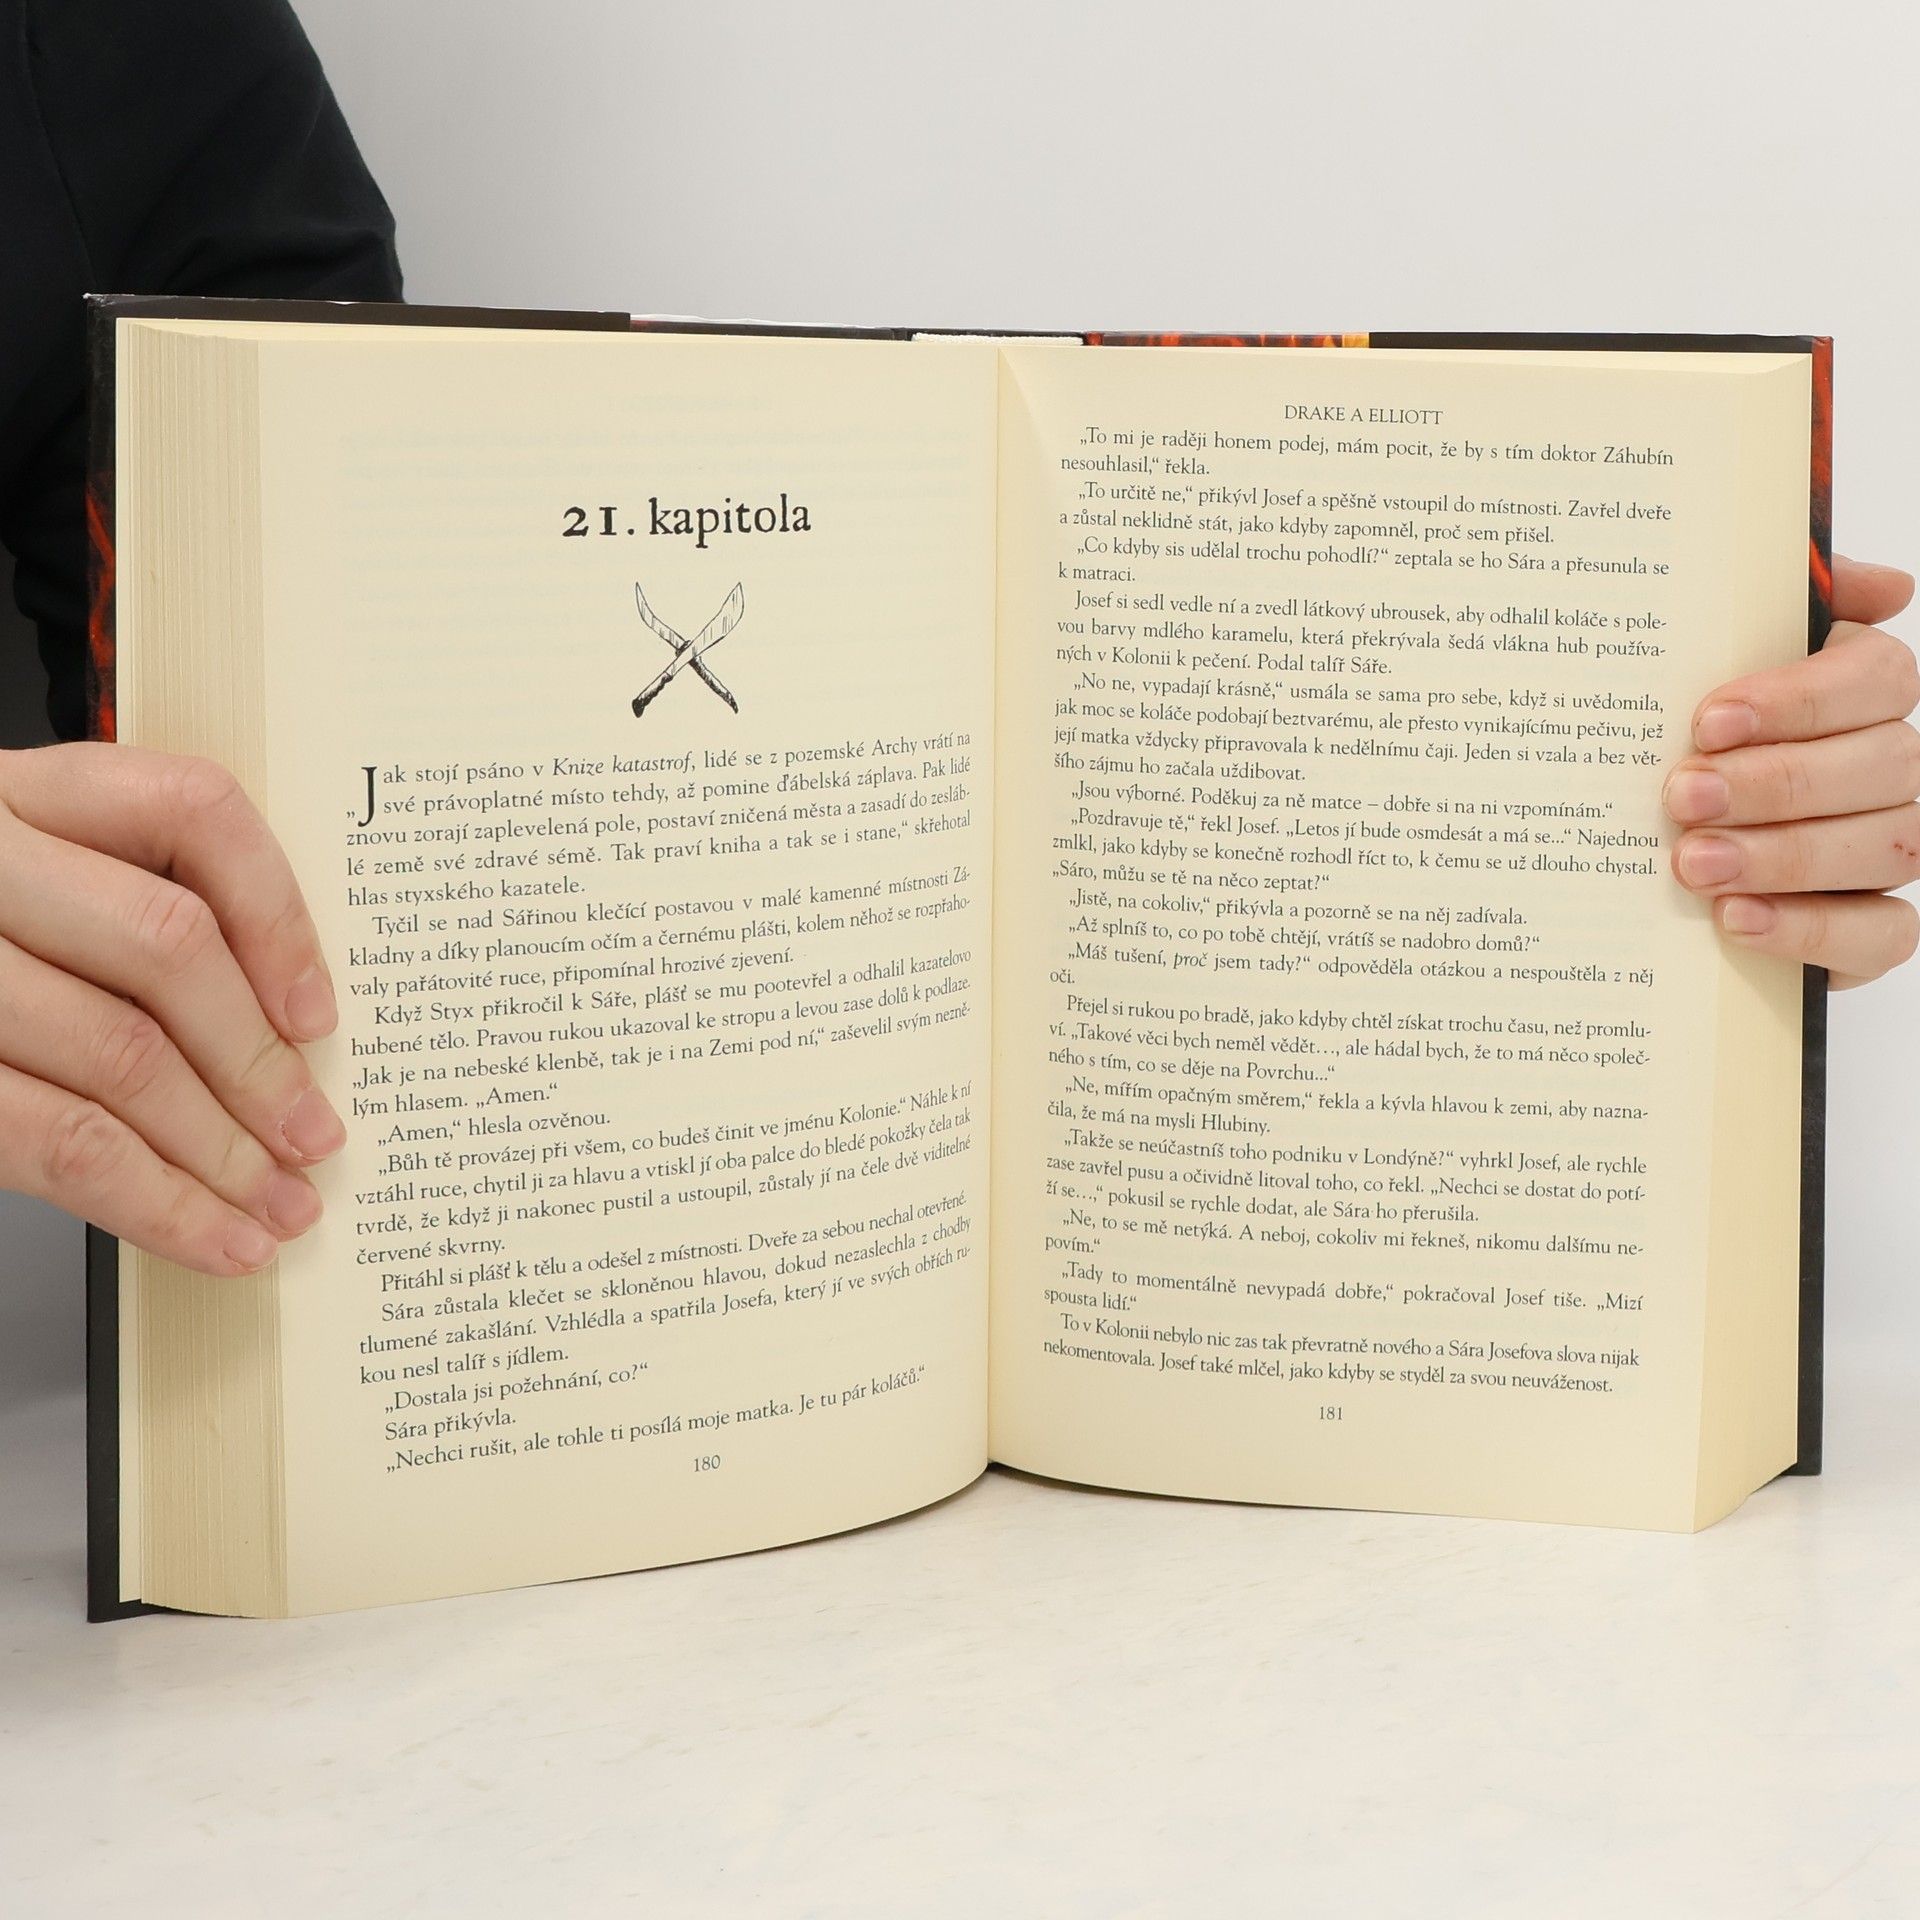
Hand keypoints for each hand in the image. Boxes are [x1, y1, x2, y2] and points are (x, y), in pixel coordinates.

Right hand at [0, 745, 343, 1275]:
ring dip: (223, 1154)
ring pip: (121, 1055)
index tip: (318, 1012)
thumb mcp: (42, 898)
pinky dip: (157, 1204)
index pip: (190, 810)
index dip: (276, 915)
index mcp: (24, 795)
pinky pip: (61, 1141)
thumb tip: (289, 1032)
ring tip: (280, 1207)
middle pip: (166, 943)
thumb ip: (133, 919)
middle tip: (314, 1137)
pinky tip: (215, 1236)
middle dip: (259, 1062)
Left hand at [1664, 554, 1919, 987]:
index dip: (1799, 700)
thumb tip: (1888, 585)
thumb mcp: (1708, 652)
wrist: (1648, 839)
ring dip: (1783, 856)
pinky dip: (1810, 929)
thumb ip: (1780, 594)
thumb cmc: (1690, 734)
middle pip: (1882, 766)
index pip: (1879, 679)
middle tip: (1684, 796)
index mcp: (1865, 689)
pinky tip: (1734, 918)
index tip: (1708, 721)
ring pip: (1885, 847)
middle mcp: (1894, 766)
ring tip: (1691, 863)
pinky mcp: (1873, 926)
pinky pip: (1882, 933)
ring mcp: (1891, 846)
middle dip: (1775, 784)